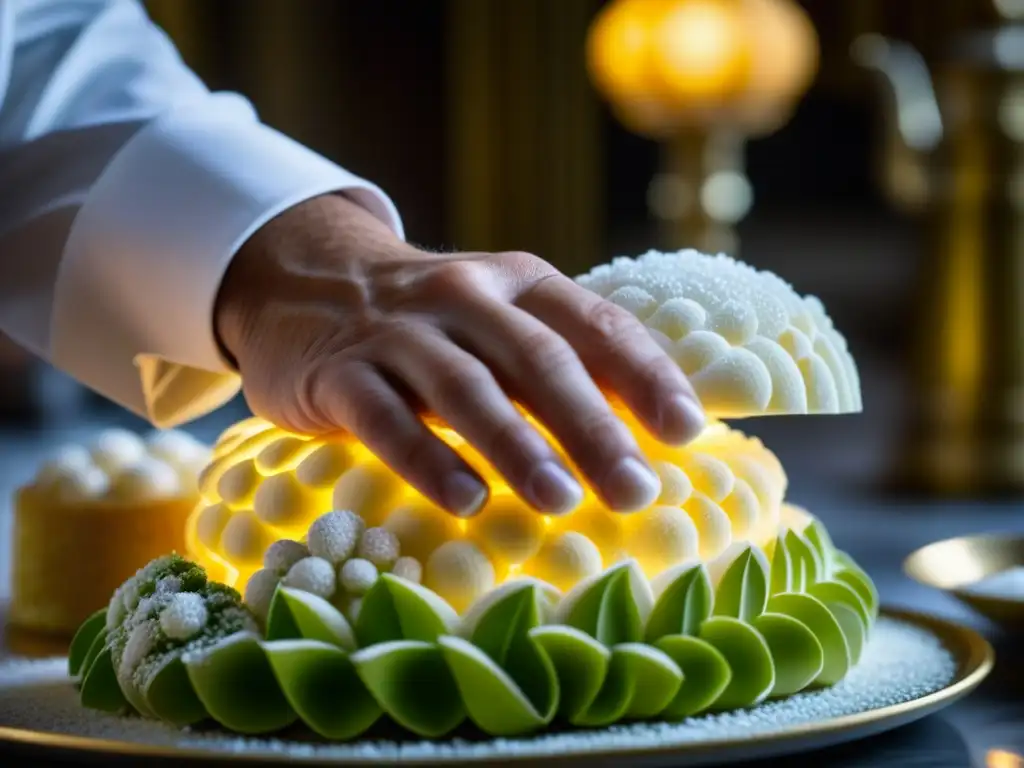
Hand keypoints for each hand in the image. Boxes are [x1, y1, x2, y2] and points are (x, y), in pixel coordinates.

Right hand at [215, 194, 704, 517]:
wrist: (303, 284)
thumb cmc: (431, 323)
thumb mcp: (499, 319)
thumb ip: (563, 360)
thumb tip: (657, 430)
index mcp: (519, 282)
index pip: (594, 324)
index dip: (644, 375)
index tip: (685, 432)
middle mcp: (465, 296)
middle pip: (536, 360)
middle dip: (591, 427)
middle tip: (635, 490)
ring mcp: (398, 333)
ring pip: (465, 388)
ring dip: (516, 446)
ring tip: (561, 501)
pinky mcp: (340, 373)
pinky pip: (385, 419)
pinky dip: (427, 460)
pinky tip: (466, 501)